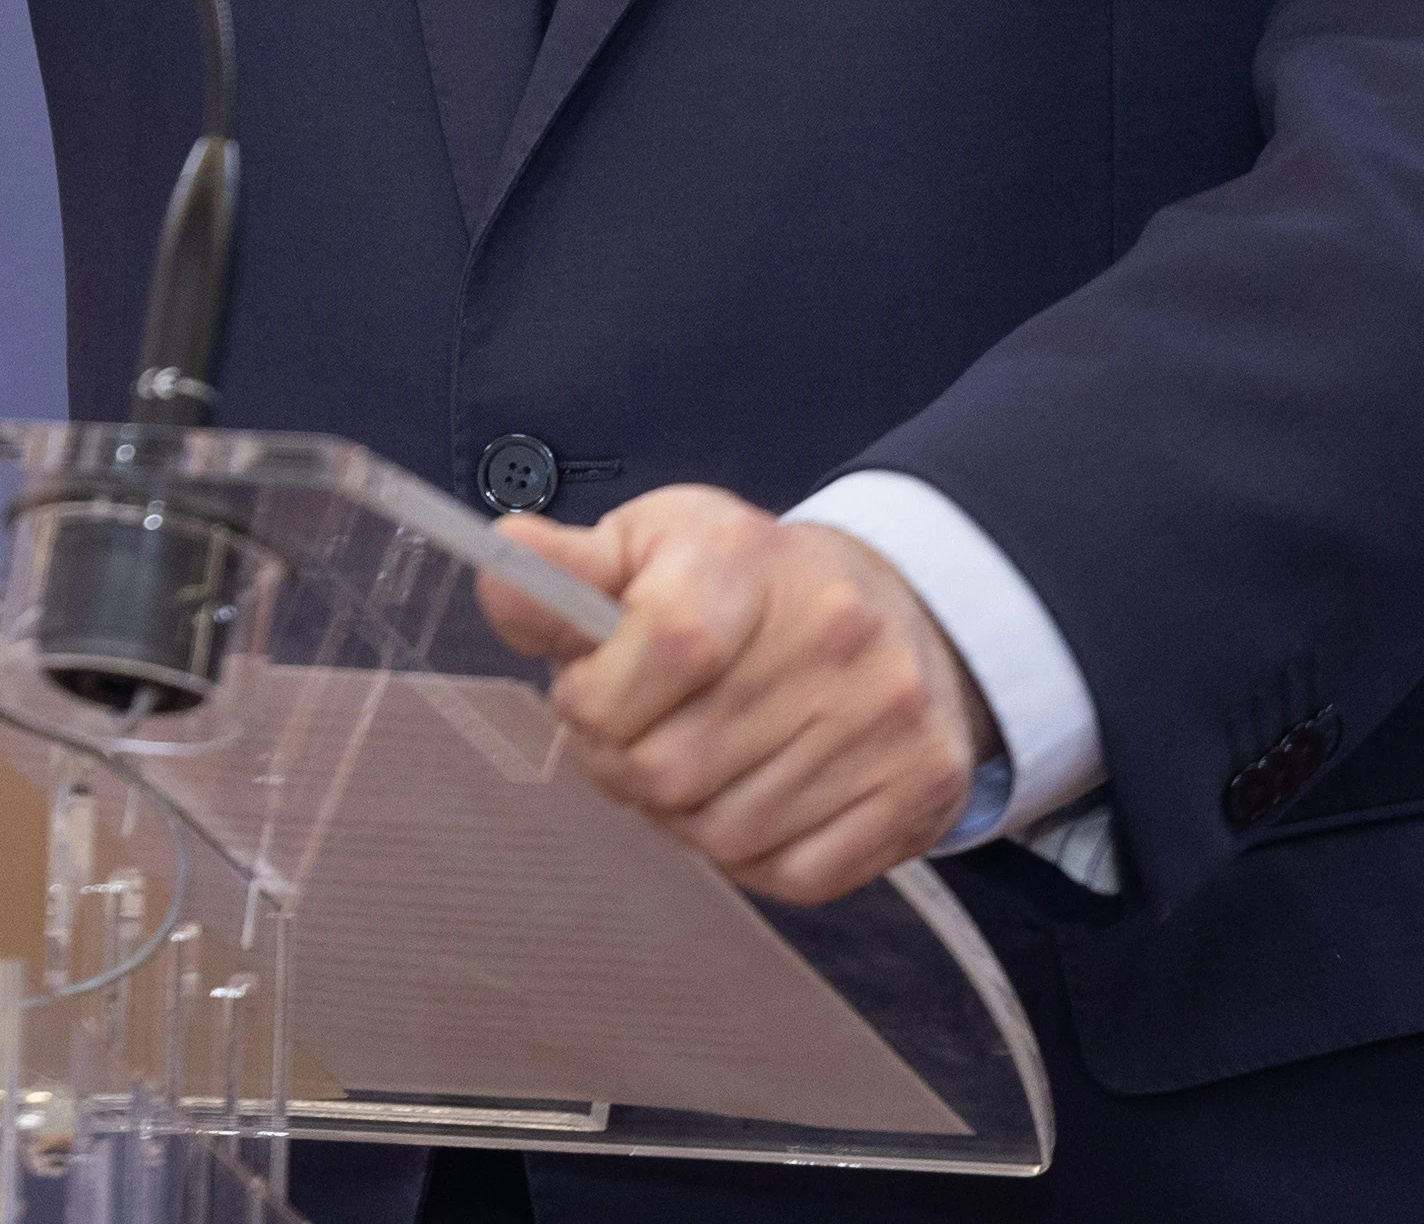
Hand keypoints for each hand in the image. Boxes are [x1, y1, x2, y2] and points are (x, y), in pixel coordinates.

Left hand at [482, 486, 983, 904]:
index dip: (595, 697)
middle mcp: (836, 636)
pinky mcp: (922, 790)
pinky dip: (755, 858)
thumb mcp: (652, 547)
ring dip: (686, 818)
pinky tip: (754, 799)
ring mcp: (888, 719)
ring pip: (725, 835)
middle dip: (626, 768)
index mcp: (750, 561)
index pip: (660, 648)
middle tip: (640, 736)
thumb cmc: (750, 586)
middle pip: (672, 768)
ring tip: (701, 764)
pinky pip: (795, 876)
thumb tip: (501, 561)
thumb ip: (562, 572)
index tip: (592, 690)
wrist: (901, 610)